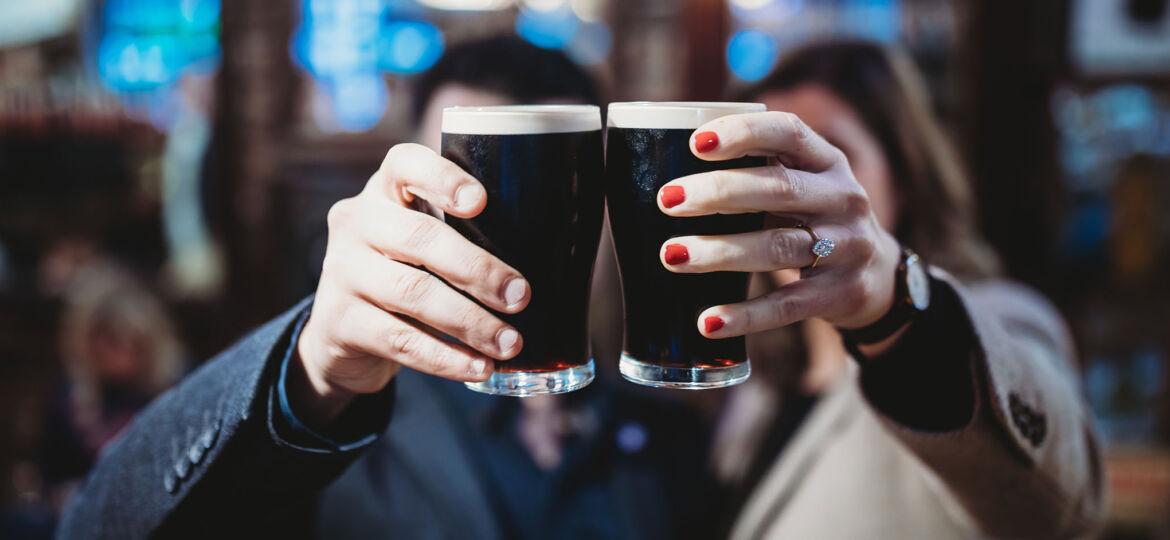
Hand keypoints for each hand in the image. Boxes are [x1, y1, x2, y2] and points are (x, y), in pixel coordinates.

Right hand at [293, 143, 528, 424]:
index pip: (404, 164)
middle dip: (477, 269)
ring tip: (510, 342)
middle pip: (418, 238)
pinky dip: (445, 358)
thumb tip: (558, 254)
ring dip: (469, 321)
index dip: (443, 178)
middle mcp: (356, 222)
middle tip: (522, 296)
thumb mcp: (422, 240)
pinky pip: (399, 340)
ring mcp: (341, 272)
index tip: (481, 201)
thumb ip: (466, 233)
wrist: (341, 332)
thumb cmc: (406, 272)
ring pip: (411, 292)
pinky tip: (478, 368)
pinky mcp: (339, 322)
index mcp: (384, 191)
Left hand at [656, 112, 901, 337]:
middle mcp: (843, 198)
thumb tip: (663, 166)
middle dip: (719, 193)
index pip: (788, 133)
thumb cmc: (812, 220)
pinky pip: (787, 305)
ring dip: (720, 253)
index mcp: (826, 161)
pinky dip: (746, 315)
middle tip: (667, 200)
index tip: (695, 142)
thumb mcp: (801, 184)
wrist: (876, 276)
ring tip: (672, 255)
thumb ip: (754, 172)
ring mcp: (847, 247)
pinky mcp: (841, 293)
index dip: (743, 133)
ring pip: (778, 247)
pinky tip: (708, 322)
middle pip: (779, 190)